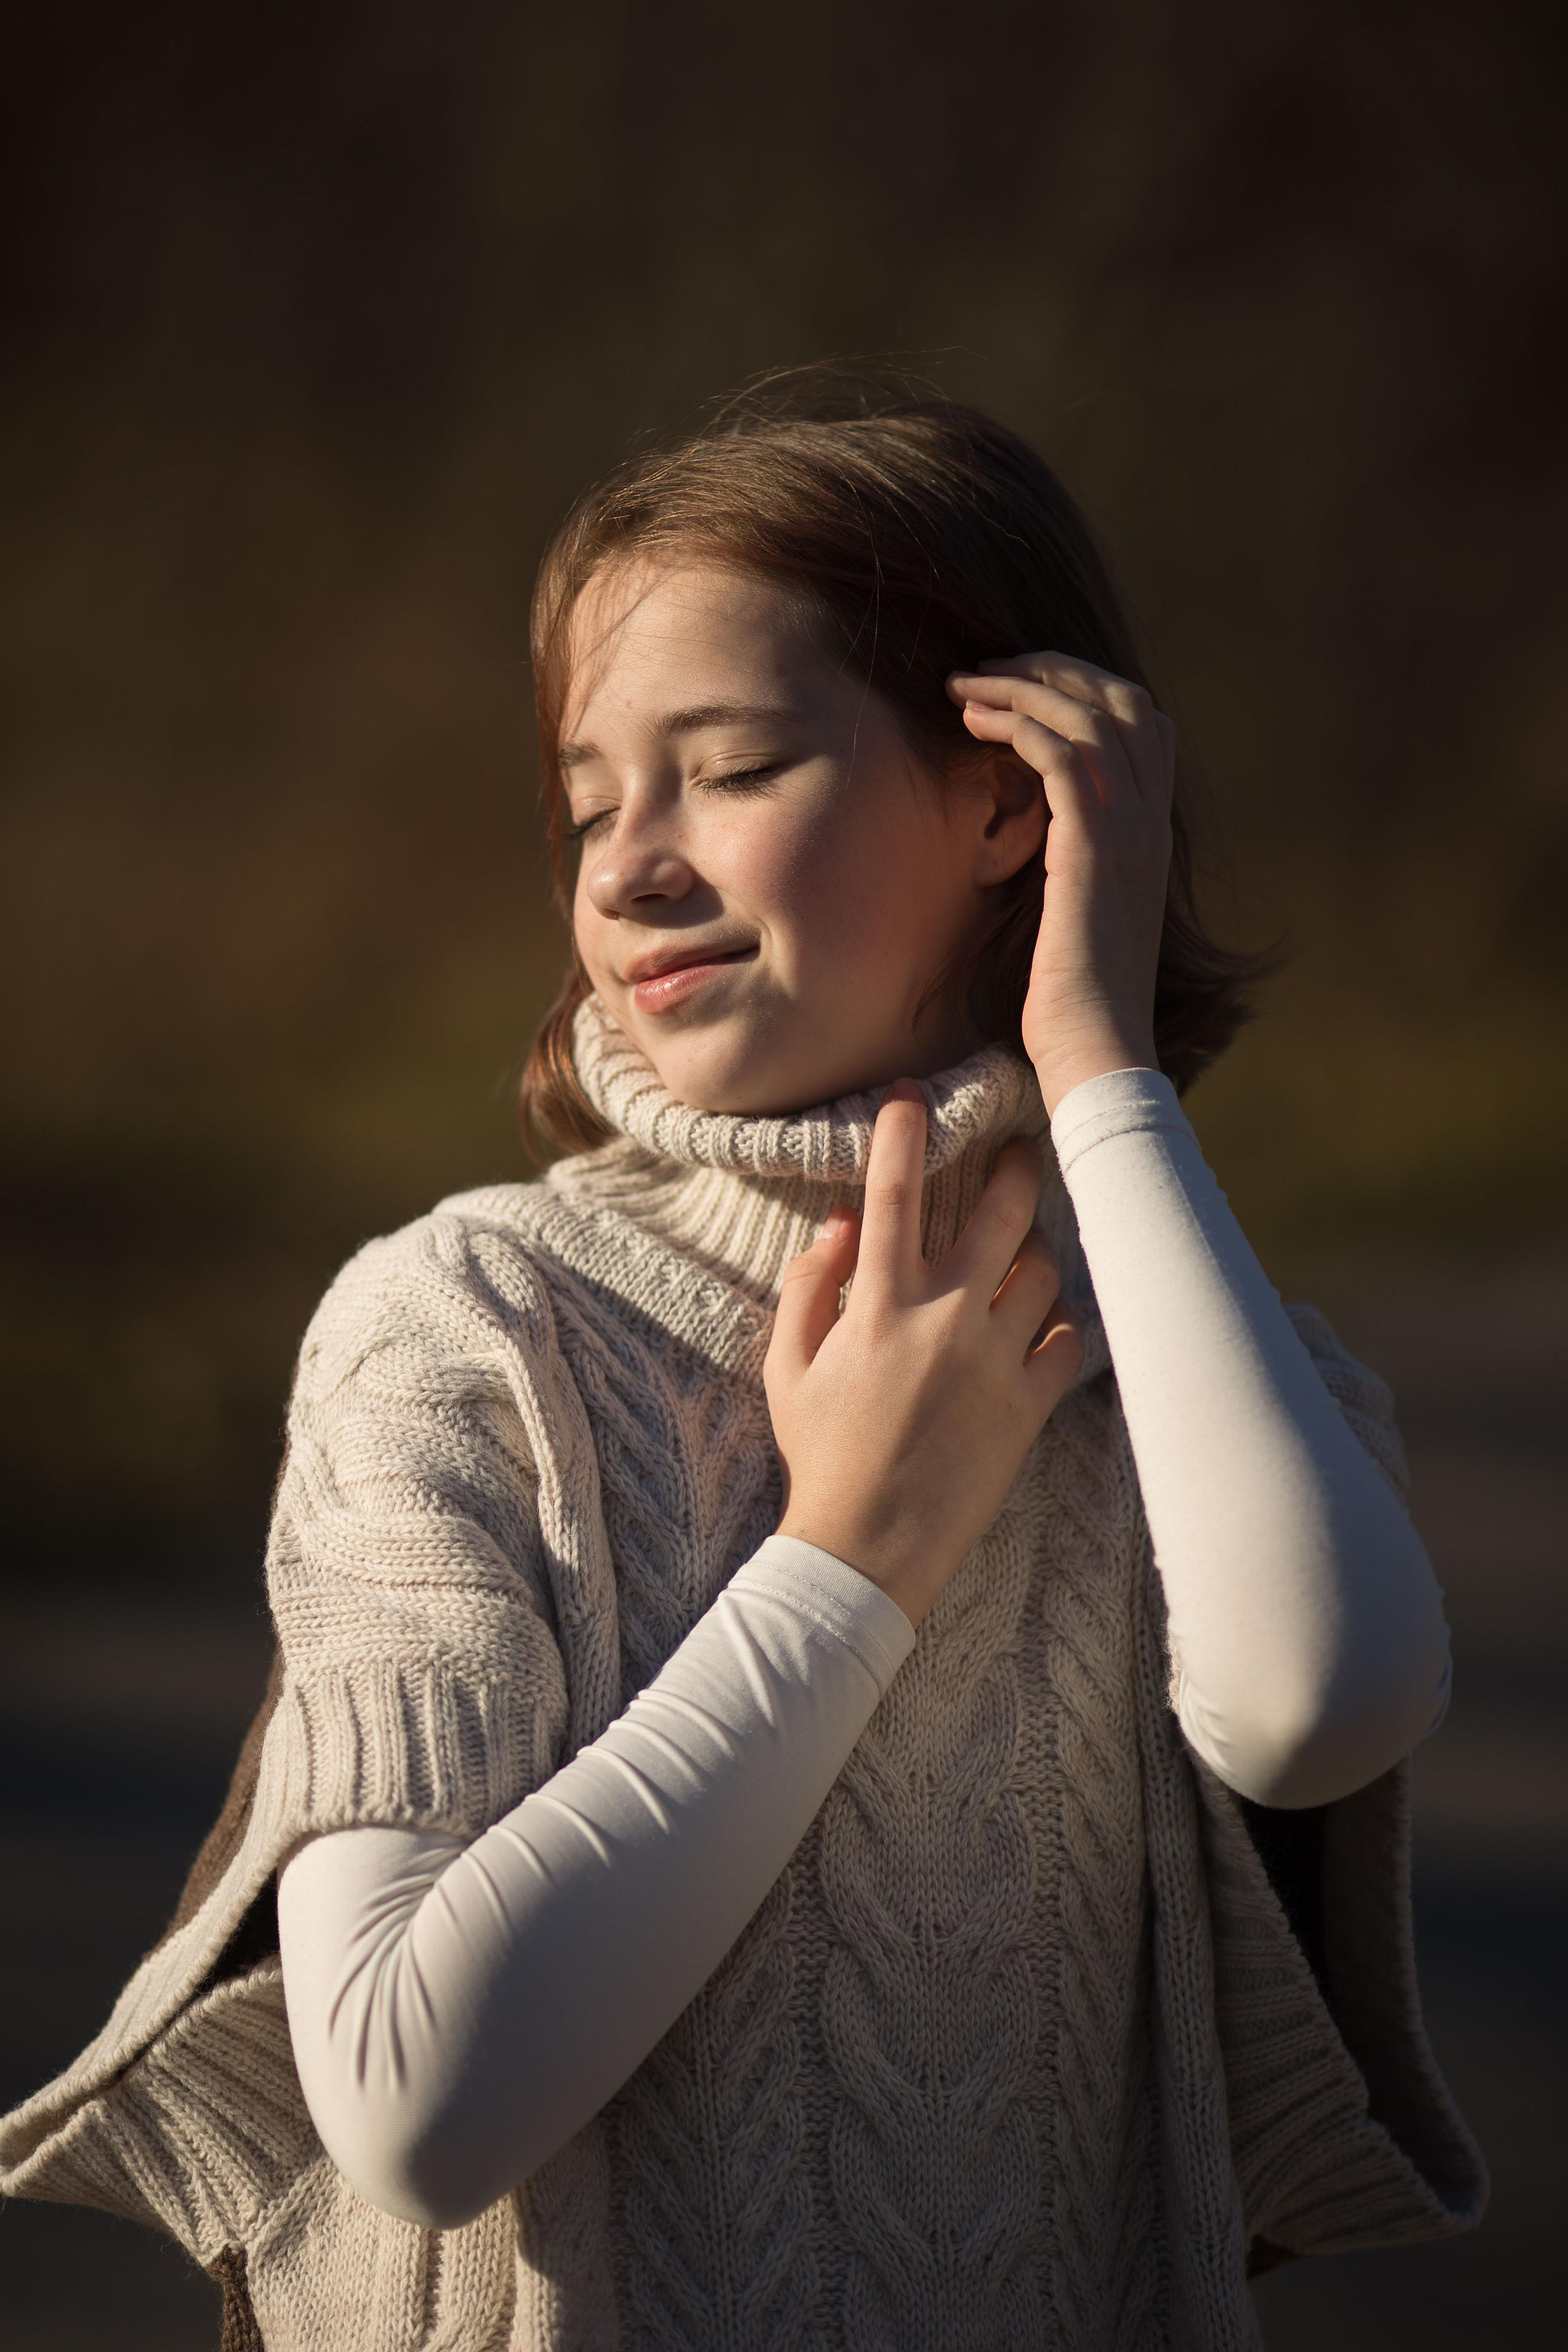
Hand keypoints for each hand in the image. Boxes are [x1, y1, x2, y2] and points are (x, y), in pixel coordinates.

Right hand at [764, 1082, 1083, 1625]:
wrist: (867, 1548)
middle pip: (1005, 1209)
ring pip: (1044, 1269)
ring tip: (1022, 1257)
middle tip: (1021, 1152)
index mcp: (879, 1303)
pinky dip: (1061, 1329)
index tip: (912, 1094)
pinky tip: (1041, 1333)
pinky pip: (1069, 1342)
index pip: (894, 1191)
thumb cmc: (821, 1453)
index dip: (903, 1130)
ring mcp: (994, 1360)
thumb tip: (837, 1223)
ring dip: (1035, 1253)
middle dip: (1018, 1165)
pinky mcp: (1029, 1406)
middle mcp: (944, 1318)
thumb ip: (808, 1285)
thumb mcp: (788, 1366)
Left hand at [946, 654, 1174, 1115]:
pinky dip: (1018, 721)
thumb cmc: (1071, 1002)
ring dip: (1022, 685)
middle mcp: (1150, 823)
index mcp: (1151, 834)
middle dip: (1052, 669)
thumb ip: (1071, 862)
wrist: (1095, 1051)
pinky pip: (1063, 753)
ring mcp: (1129, 832)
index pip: (1141, 723)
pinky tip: (972, 720)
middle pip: (1121, 700)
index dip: (1082, 689)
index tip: (1019, 689)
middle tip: (988, 668)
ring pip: (1089, 714)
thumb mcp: (1074, 914)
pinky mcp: (1093, 847)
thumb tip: (1032, 831)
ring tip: (964, 684)